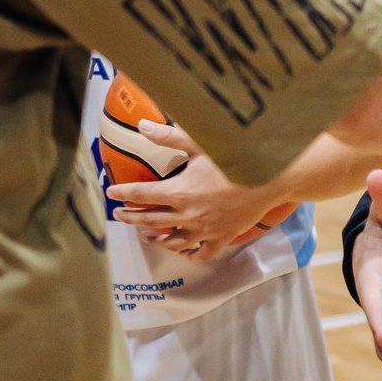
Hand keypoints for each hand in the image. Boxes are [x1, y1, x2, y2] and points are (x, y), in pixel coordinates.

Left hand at [108, 121, 285, 259]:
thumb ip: (168, 136)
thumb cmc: (235, 157)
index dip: (123, 193)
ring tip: (146, 236)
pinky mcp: (221, 238)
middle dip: (131, 217)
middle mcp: (188, 214)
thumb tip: (141, 126)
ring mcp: (204, 230)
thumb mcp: (199, 143)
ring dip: (155, 239)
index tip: (111, 193)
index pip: (141, 194)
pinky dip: (188, 253)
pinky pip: (200, 253)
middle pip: (150, 220)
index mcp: (179, 191)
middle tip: (120, 214)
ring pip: (172, 241)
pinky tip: (182, 249)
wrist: (270, 178)